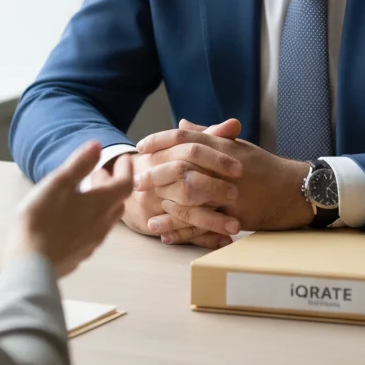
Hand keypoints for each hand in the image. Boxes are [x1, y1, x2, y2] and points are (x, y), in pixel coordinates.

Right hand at [5, 140, 132, 277]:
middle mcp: (102, 225)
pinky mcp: (79, 255)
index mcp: (101, 204)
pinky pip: (93, 232)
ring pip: (105, 218)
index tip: (123, 158)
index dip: (126, 169)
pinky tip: (73, 218)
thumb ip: (80, 163)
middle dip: (113, 185)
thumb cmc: (43, 217)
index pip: (125, 184)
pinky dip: (90, 218)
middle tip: (100, 172)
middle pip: (117, 202)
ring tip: (85, 192)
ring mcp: (91, 243)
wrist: (31, 263)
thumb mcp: (59, 183)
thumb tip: (98, 145)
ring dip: (101, 202)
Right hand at [95, 119, 242, 249]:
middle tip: (236, 195)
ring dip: (212, 220)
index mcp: (164, 153)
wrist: (126, 185)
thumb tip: (235, 124)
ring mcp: (153, 201)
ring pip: (184, 211)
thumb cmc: (162, 163)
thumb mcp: (181, 147)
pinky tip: (223, 240)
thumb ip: (208, 136)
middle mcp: (156, 177)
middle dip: (214, 189)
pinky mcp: (152, 223)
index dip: (216, 159)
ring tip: (236, 225)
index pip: (190, 151)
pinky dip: (203, 238)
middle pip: (186, 182)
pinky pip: (180, 233)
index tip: (239, 168)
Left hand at [135, 127, 313, 232]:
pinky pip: (206, 225)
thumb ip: (207, 135)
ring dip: (168, 210)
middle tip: (136, 182)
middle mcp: (224, 168)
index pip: (185, 140)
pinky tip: (168, 235)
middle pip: (184, 169)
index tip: (141, 147)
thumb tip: (180, 124)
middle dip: (157, 176)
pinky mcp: (237, 214)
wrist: (295, 189)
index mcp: (223, 147)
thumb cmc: (263, 166)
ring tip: (148, 218)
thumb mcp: (237, 145)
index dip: (160, 141)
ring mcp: (231, 192)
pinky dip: (185, 231)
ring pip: (192, 200)